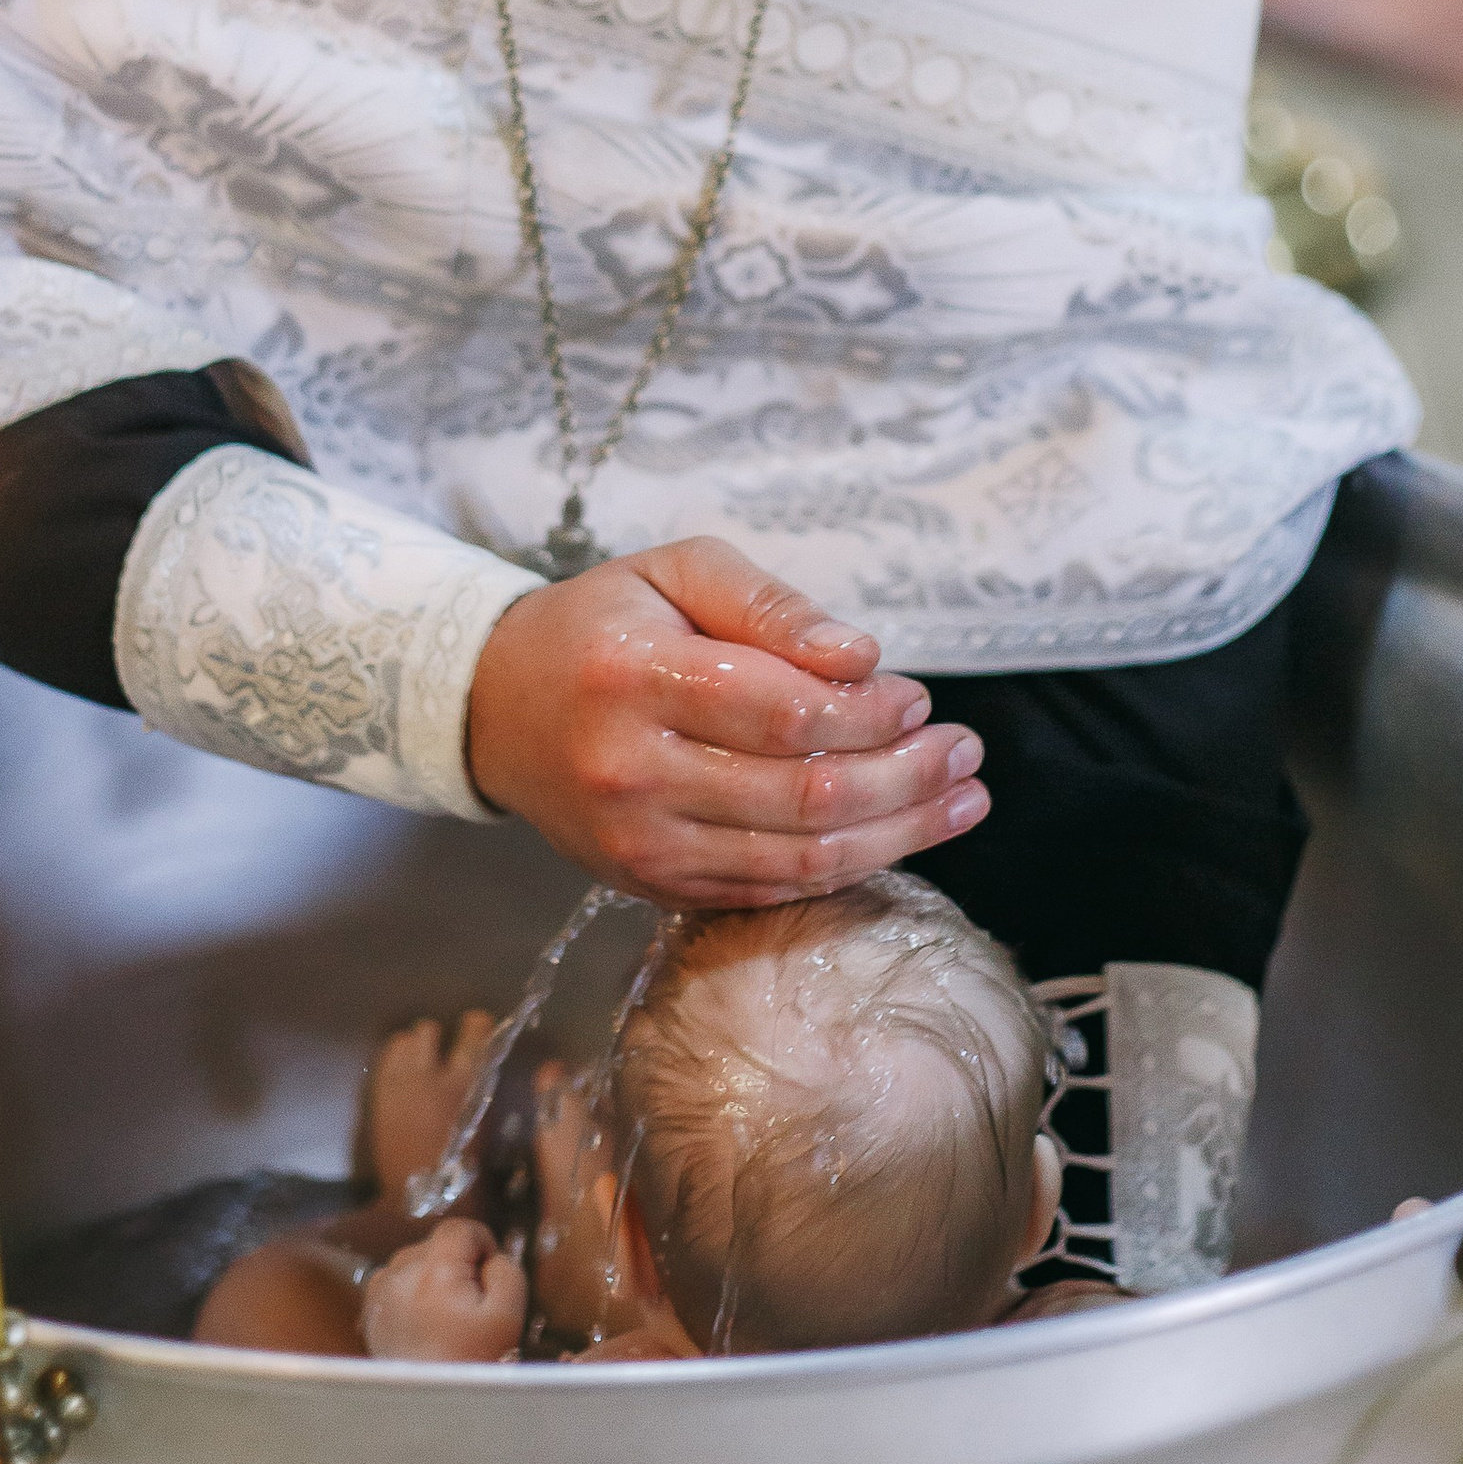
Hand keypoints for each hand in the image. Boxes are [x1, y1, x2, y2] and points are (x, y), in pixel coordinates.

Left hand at [359, 1219, 527, 1363]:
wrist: (427, 1409)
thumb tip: (490, 1257)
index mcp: (434, 1268)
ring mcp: (380, 1291)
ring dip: (432, 1278)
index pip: (460, 1228)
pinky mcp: (370, 1310)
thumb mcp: (507, 1316)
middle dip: (457, 1264)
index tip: (488, 1278)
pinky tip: (423, 1324)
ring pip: (414, 1262)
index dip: (482, 1245)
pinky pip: (396, 1284)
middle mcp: (399, 1271)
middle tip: (469, 1305)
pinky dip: (411, 1294)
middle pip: (435, 1244)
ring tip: (445, 1318)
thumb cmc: (469, 1363)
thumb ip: (506, 1272)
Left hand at [360, 1010, 500, 1211]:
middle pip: (429, 1029)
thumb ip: (480, 1086)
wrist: (420, 1198)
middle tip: (442, 1052)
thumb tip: (480, 1061)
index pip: (473, 1031)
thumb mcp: (483, 1121)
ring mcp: (400, 1083)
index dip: (476, 1025)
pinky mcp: (381, 1094)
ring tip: (420, 1063)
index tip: (476, 1027)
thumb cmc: (462, 1165)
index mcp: (466, 1083)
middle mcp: (430, 1075)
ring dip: (415, 1047)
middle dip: (437, 1037)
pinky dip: (397, 1058)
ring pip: (405, 1040)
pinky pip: (387, 1057)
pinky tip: (404, 1074)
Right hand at [464, 536, 988, 907]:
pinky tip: (897, 838)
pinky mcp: (648, 885)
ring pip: (798, 858)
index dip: (870, 713)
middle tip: (966, 752)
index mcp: (635, 679)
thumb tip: (861, 656)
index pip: (784, 712)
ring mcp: (639, 844)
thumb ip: (769, 605)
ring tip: (962, 799)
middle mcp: (632, 772)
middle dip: (907, 778)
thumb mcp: (675, 572)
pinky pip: (767, 891)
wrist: (497, 709)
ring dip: (899, 834)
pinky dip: (842, 870)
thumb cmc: (602, 626)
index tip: (918, 698)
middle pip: (804, 797)